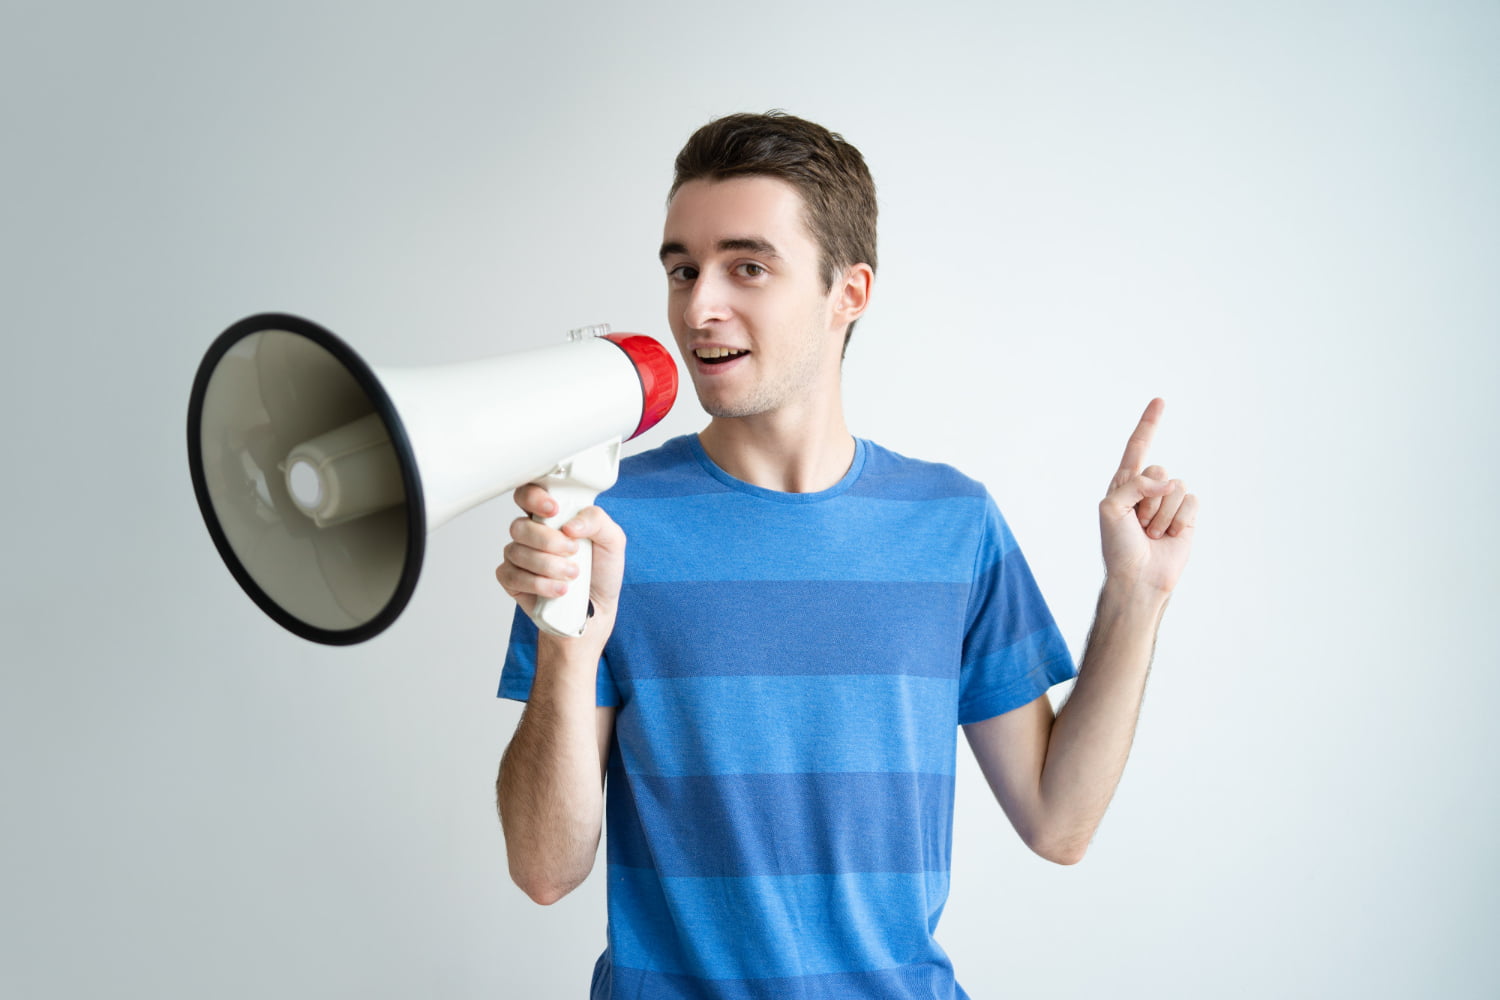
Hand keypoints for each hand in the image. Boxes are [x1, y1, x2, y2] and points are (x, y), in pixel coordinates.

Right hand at [495, 483, 626, 640]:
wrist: (597, 609)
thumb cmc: (601, 571)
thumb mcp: (612, 541)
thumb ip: (596, 521)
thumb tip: (570, 524)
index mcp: (552, 516)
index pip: (528, 494)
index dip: (534, 497)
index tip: (553, 510)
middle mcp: (531, 533)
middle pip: (519, 525)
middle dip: (547, 540)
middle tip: (573, 551)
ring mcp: (519, 556)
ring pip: (516, 551)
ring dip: (548, 565)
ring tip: (573, 575)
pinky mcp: (512, 580)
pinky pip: (512, 575)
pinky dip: (538, 584)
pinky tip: (559, 590)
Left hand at [1098, 398, 1197, 595]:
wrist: (1138, 577)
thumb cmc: (1118, 545)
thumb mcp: (1111, 508)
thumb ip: (1134, 484)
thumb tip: (1168, 481)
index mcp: (1124, 483)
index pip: (1137, 447)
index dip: (1149, 424)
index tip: (1159, 400)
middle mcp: (1147, 489)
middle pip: (1158, 470)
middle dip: (1148, 498)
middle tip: (1138, 523)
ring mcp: (1168, 502)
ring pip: (1176, 487)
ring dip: (1162, 515)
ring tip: (1150, 533)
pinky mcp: (1186, 516)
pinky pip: (1190, 502)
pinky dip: (1179, 521)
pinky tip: (1168, 537)